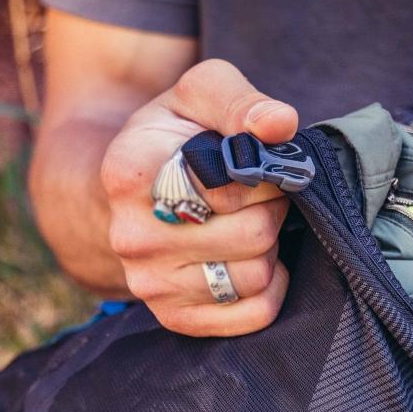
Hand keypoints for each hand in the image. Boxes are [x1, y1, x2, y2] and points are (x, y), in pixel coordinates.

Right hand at [100, 59, 298, 335]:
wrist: (135, 187)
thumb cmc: (177, 134)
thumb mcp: (201, 94)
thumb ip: (241, 102)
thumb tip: (281, 124)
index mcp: (131, 174)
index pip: (230, 188)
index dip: (261, 173)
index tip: (255, 162)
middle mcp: (133, 237)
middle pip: (252, 235)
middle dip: (271, 209)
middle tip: (260, 194)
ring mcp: (150, 284)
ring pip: (256, 277)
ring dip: (270, 247)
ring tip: (250, 222)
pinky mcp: (175, 317)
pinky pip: (255, 314)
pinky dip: (271, 287)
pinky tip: (253, 259)